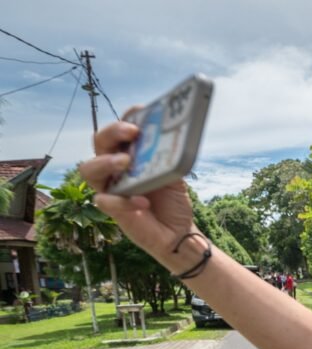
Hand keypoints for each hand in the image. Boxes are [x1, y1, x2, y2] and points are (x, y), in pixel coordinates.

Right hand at [78, 121, 194, 246]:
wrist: (178, 231)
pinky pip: (106, 201)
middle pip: (99, 142)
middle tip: (132, 132)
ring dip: (105, 162)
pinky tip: (142, 201)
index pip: (118, 130)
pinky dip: (124, 200)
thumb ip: (167, 155)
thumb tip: (168, 134)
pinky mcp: (112, 209)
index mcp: (128, 153)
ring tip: (125, 162)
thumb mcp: (174, 172)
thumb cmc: (173, 199)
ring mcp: (110, 187)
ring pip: (89, 169)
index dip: (124, 119)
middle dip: (112, 132)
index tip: (139, 111)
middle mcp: (114, 167)